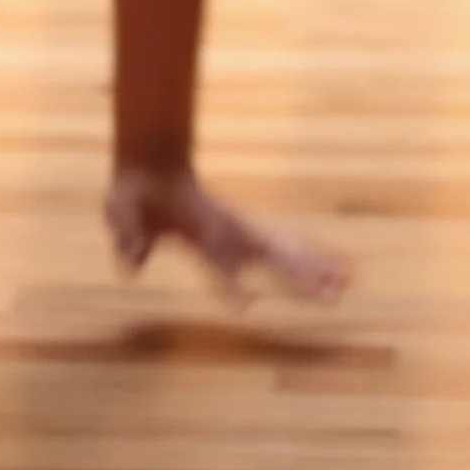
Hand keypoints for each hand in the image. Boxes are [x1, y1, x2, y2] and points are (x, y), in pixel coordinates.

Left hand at [105, 163, 350, 304]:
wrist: (152, 162)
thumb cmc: (136, 193)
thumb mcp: (121, 209)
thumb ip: (126, 232)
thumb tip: (133, 257)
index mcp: (201, 233)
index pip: (219, 265)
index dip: (229, 286)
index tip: (246, 308)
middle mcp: (228, 232)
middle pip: (271, 257)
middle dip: (299, 276)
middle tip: (331, 293)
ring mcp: (240, 231)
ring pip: (285, 252)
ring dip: (315, 266)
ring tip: (347, 282)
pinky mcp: (243, 233)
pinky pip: (282, 249)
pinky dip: (309, 256)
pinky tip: (332, 269)